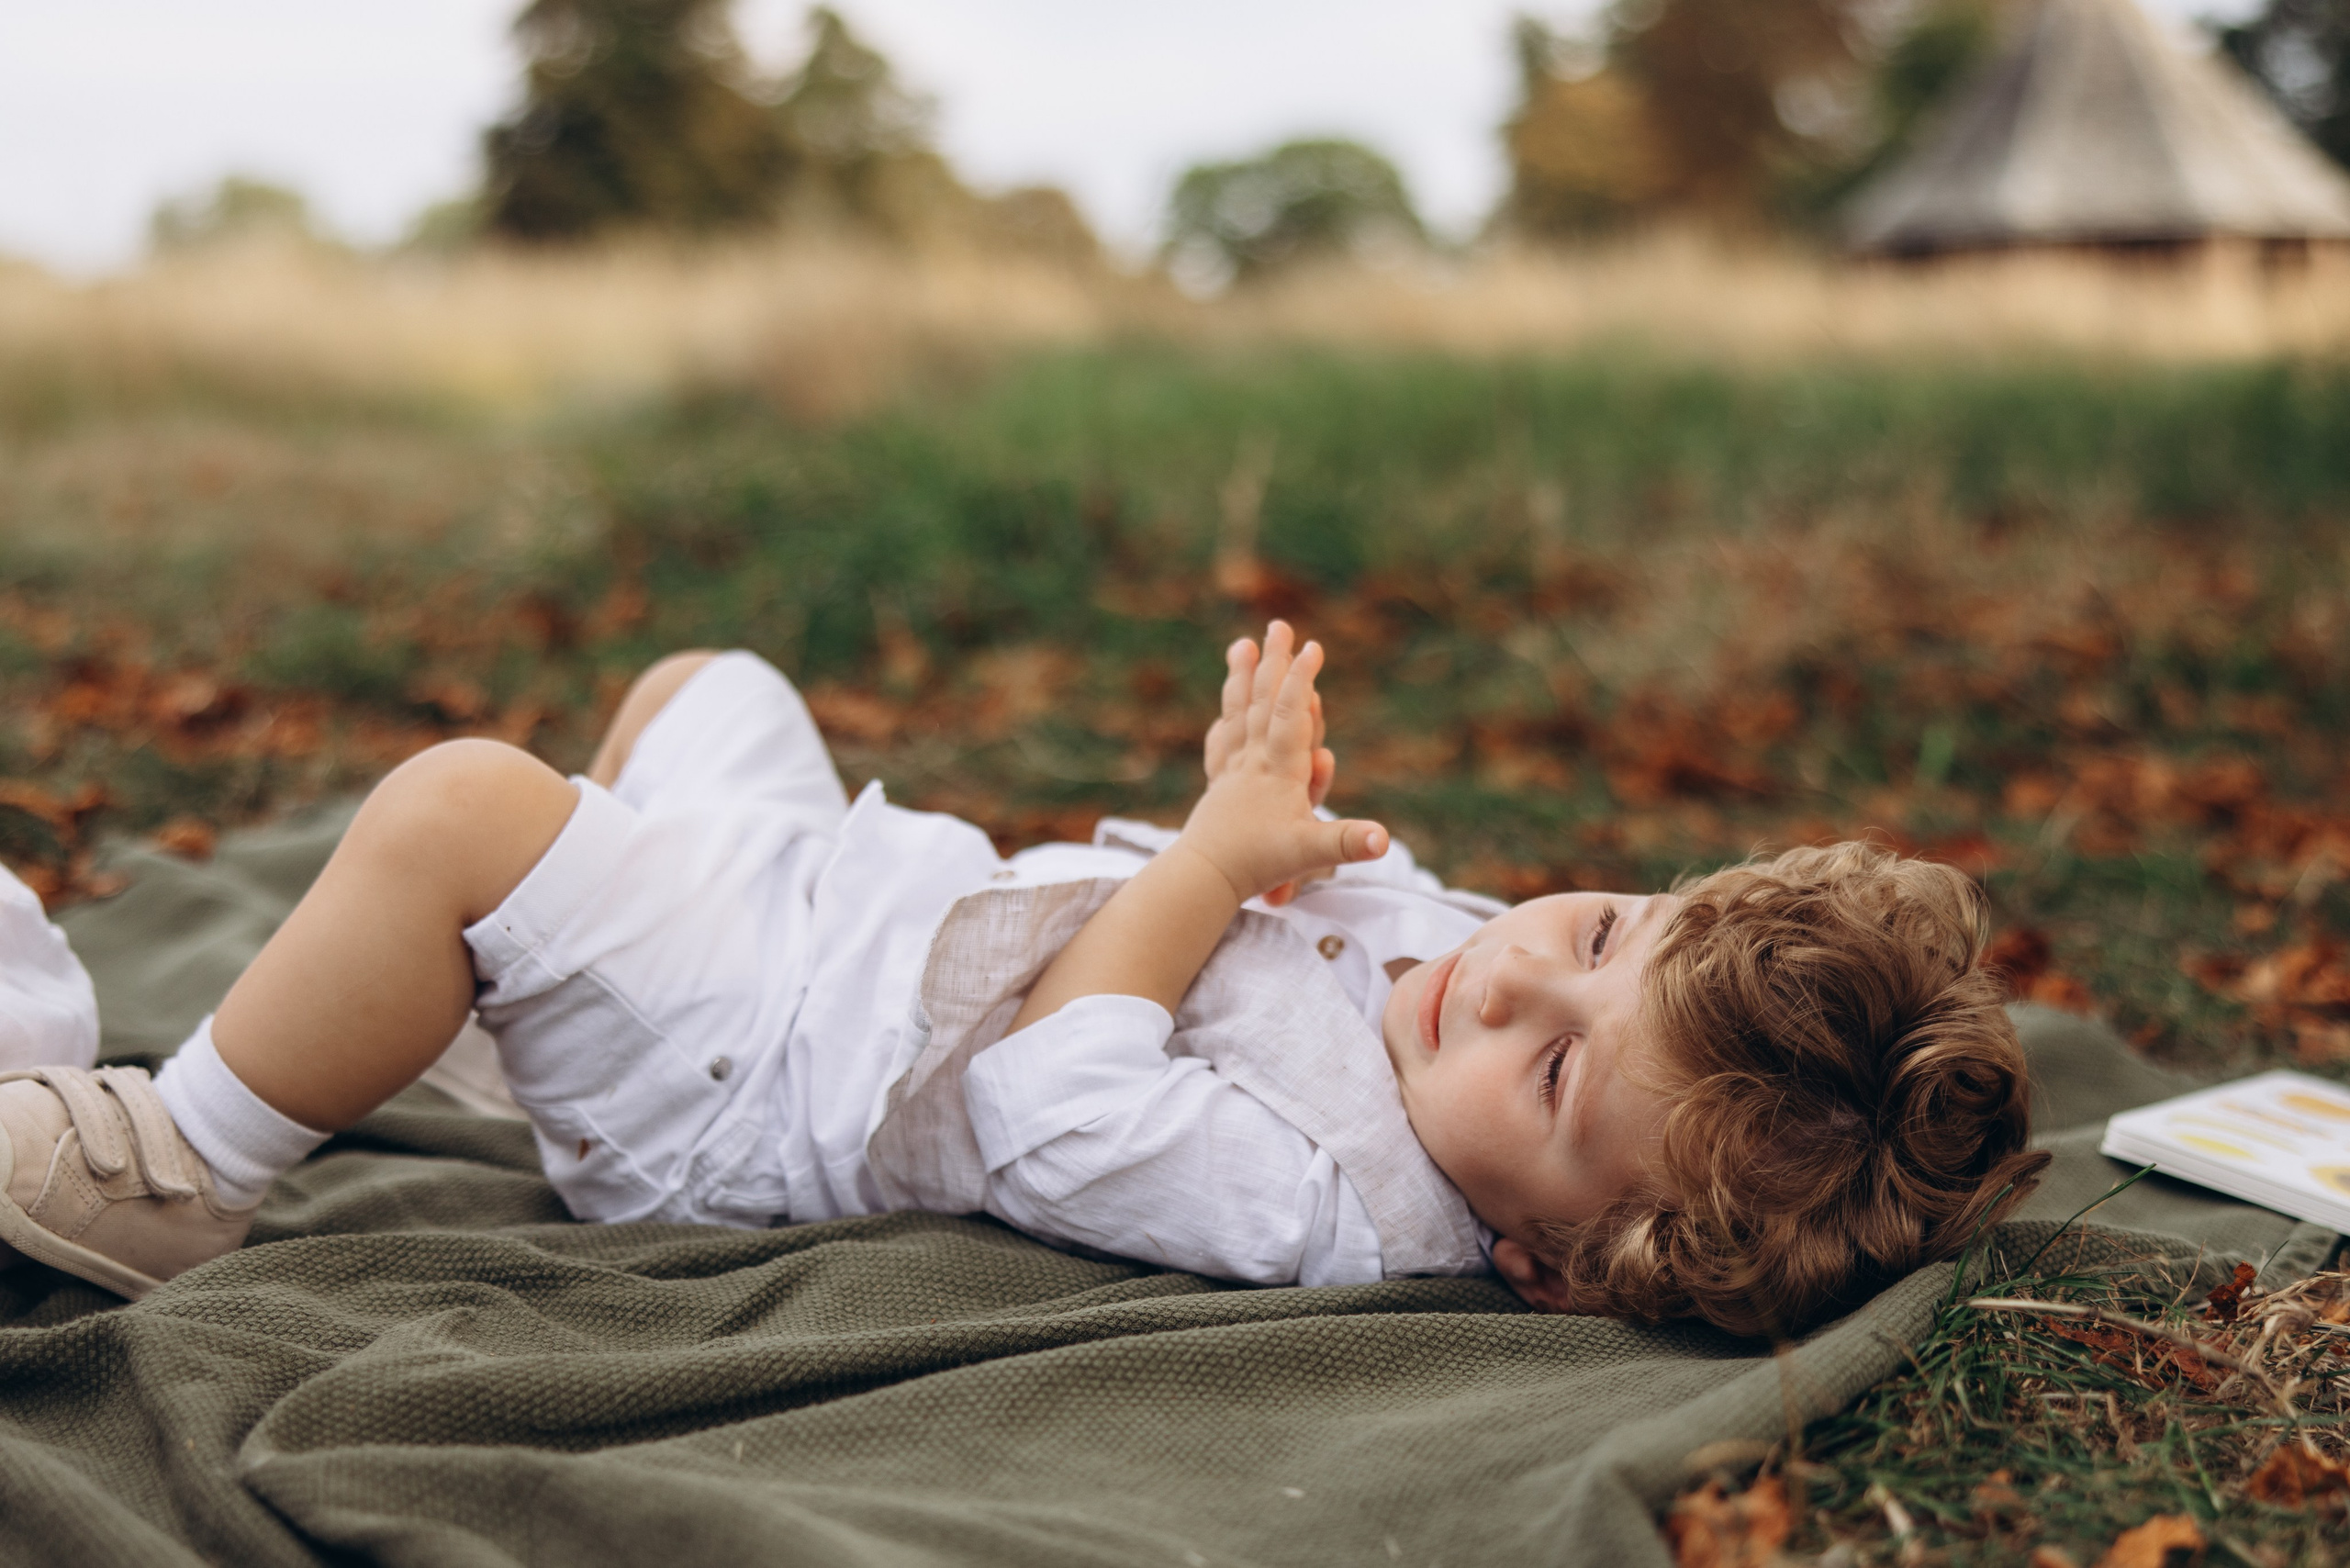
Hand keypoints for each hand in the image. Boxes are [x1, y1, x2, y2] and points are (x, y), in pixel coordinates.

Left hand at [1180, 622, 1385, 905]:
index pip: (1290, 715)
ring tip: (1242, 645)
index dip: (1301, 681)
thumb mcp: (1309, 854)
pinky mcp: (1220, 788)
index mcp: (1277, 771)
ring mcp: (1232, 772)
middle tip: (1278, 625)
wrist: (1202, 879)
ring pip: (1238, 714)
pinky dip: (1226, 723)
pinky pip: (1223, 745)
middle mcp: (1252, 763)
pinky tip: (1224, 714)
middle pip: (1262, 702)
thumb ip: (1346, 842)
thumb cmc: (1258, 865)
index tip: (1311, 646)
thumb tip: (1385, 840)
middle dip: (1274, 663)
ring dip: (1242, 678)